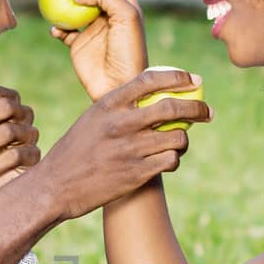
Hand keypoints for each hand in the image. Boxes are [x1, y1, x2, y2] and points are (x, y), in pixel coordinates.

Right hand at [32, 67, 211, 219]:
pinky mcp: (136, 173)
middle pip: (173, 108)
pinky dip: (173, 159)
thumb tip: (154, 99)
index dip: (178, 77)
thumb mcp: (92, 119)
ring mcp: (130, 149)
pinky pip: (170, 160)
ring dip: (184, 140)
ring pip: (177, 137)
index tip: (193, 80)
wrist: (56, 186)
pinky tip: (166, 160)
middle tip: (207, 112)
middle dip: (198, 108)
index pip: (150, 80)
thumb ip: (119, 108)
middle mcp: (121, 123)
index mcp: (108, 104)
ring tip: (178, 142)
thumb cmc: (75, 151)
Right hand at [50, 0, 148, 101]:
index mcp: (124, 3)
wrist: (119, 86)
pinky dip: (56, 25)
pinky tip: (55, 28)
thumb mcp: (126, 17)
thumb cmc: (128, 52)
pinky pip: (62, 29)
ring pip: (72, 5)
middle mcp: (108, 13)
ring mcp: (92, 28)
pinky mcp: (78, 44)